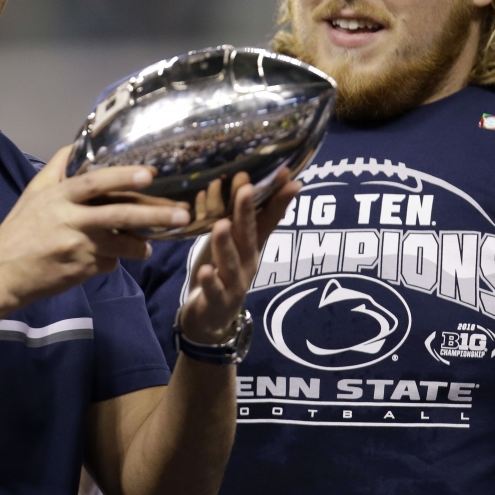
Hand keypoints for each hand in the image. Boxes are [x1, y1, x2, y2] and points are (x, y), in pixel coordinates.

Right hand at [0, 147, 190, 306]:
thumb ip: (57, 169)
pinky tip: (113, 260)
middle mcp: (70, 221)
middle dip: (153, 214)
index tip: (149, 174)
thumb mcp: (33, 193)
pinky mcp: (81, 271)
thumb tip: (78, 145)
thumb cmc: (19, 230)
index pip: (94, 183)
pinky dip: (115, 261)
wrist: (1, 274)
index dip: (122, 177)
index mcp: (59, 198)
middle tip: (181, 213)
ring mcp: (77, 248)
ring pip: (120, 246)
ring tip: (151, 245)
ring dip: (141, 245)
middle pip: (118, 216)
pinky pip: (108, 264)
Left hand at [178, 170, 299, 344]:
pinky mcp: (218, 301)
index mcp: (251, 245)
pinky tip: (206, 271)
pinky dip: (211, 281)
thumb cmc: (223, 271)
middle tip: (246, 187)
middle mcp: (247, 262)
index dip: (278, 199)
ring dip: (226, 243)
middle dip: (247, 211)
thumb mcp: (234, 243)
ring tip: (221, 225)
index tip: (288, 176)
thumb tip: (247, 181)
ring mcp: (234, 283)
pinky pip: (214, 290)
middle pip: (248, 235)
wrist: (212, 317)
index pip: (267, 218)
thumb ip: (242, 217)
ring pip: (230, 261)